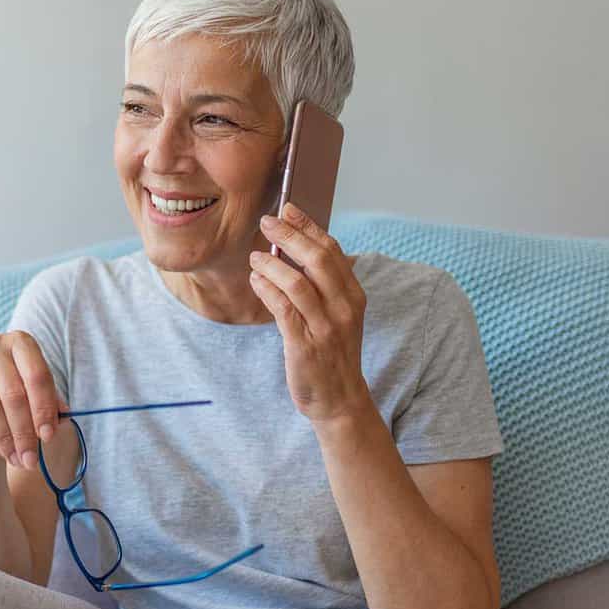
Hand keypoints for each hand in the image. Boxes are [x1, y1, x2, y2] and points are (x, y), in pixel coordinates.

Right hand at [0, 331, 67, 469]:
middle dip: (24, 432)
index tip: (48, 437)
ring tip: (17, 460)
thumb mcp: (35, 393)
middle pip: (13, 394)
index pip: (36, 376)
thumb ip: (49, 404)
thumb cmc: (14, 392)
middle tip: (32, 460)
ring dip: (6, 439)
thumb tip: (61, 420)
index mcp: (20, 341)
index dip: (43, 409)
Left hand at [248, 201, 371, 425]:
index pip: (332, 250)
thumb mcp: (338, 315)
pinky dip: (267, 289)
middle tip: (267, 221)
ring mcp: (325, 327)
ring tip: (255, 256)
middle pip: (317, 259)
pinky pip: (283, 309)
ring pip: (297, 282)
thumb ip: (322, 285)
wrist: (340, 400)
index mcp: (353, 296)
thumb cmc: (333, 353)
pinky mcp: (305, 345)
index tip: (288, 208)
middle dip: (290, 235)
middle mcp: (343, 308)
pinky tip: (256, 280)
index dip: (309, 226)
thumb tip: (295, 248)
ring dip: (272, 264)